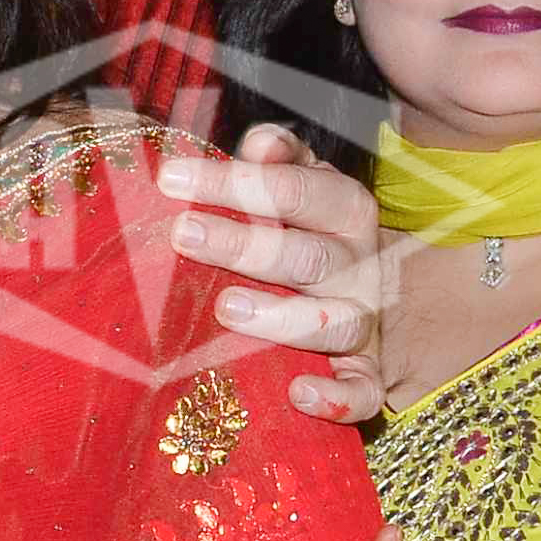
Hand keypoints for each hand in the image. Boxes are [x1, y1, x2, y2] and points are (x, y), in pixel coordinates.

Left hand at [158, 123, 386, 424]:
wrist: (369, 292)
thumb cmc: (308, 231)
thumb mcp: (300, 183)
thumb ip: (279, 159)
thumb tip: (260, 142)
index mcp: (346, 210)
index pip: (293, 188)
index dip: (234, 181)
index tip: (171, 178)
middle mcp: (360, 265)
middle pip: (307, 255)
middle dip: (245, 244)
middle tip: (184, 235)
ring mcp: (364, 320)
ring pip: (336, 323)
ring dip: (283, 318)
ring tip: (227, 308)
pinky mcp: (366, 372)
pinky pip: (364, 391)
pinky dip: (339, 398)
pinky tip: (300, 394)